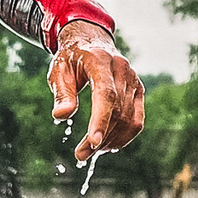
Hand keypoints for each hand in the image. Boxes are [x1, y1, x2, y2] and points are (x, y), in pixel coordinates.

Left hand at [48, 19, 143, 161]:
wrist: (91, 41)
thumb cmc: (71, 58)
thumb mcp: (58, 71)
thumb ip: (62, 93)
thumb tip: (61, 116)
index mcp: (100, 61)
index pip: (106, 94)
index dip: (100, 120)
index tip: (92, 143)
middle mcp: (122, 69)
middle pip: (117, 111)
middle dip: (100, 137)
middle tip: (80, 155)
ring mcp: (134, 79)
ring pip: (128, 118)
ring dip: (110, 140)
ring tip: (90, 151)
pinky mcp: (139, 89)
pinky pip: (137, 119)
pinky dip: (125, 136)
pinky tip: (109, 145)